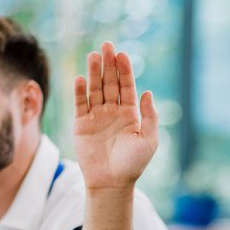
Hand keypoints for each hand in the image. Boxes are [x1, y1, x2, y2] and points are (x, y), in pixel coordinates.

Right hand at [73, 41, 157, 190]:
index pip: (127, 87)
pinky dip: (80, 91)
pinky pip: (80, 104)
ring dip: (94, 73)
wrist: (112, 183)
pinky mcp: (81, 124)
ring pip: (95, 89)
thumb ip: (150, 117)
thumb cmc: (133, 165)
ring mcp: (96, 117)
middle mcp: (113, 112)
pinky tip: (82, 78)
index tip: (122, 55)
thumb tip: (148, 92)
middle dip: (109, 65)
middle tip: (107, 46)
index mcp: (130, 115)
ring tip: (94, 56)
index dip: (125, 71)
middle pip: (110, 83)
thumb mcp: (148, 141)